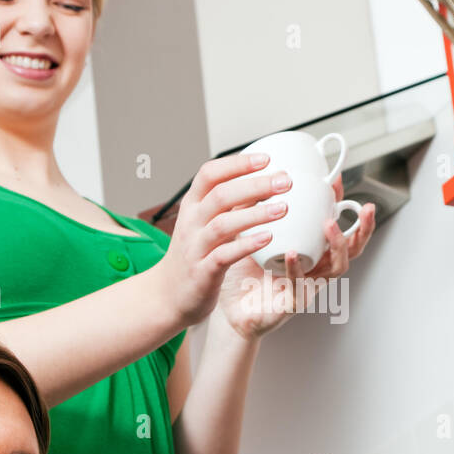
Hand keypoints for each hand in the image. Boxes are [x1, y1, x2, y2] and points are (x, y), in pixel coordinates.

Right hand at [152, 153, 292, 326]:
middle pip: (220, 195)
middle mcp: (191, 222)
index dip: (237, 164)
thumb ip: (231, 204)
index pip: (210, 173)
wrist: (167, 294)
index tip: (267, 159)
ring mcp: (195, 247)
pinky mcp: (202, 272)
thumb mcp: (207, 223)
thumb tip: (262, 181)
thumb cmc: (193, 255)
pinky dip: (246, 245)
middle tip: (285, 181)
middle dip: (255, 185)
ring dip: (255, 214)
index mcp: (192, 205)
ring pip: (223, 224)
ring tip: (283, 208)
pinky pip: (224, 255)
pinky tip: (268, 238)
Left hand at [216, 172, 377, 338]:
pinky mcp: (294, 303)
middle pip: (353, 248)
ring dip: (337, 244)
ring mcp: (309, 286)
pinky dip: (297, 268)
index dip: (341, 204)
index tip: (337, 181)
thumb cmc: (243, 273)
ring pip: (337, 267)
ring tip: (329, 225)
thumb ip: (260, 210)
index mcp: (312, 251)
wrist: (229, 309)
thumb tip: (262, 177)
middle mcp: (317, 268)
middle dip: (364, 228)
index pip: (337, 225)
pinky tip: (291, 253)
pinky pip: (302, 286)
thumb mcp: (251, 233)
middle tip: (367, 209)